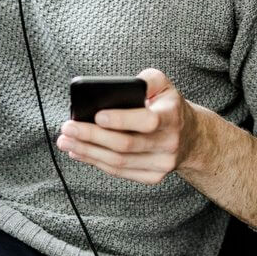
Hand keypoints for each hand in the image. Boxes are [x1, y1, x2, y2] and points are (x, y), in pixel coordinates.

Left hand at [56, 68, 199, 183]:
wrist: (191, 137)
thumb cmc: (168, 105)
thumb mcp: (163, 85)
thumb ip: (146, 79)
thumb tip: (119, 85)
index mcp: (172, 116)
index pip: (147, 121)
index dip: (121, 120)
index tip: (96, 115)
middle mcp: (169, 143)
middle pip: (125, 144)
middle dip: (91, 136)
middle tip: (67, 127)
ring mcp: (162, 164)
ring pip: (119, 162)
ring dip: (88, 152)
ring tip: (66, 140)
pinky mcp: (153, 176)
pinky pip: (120, 172)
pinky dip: (96, 162)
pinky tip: (80, 152)